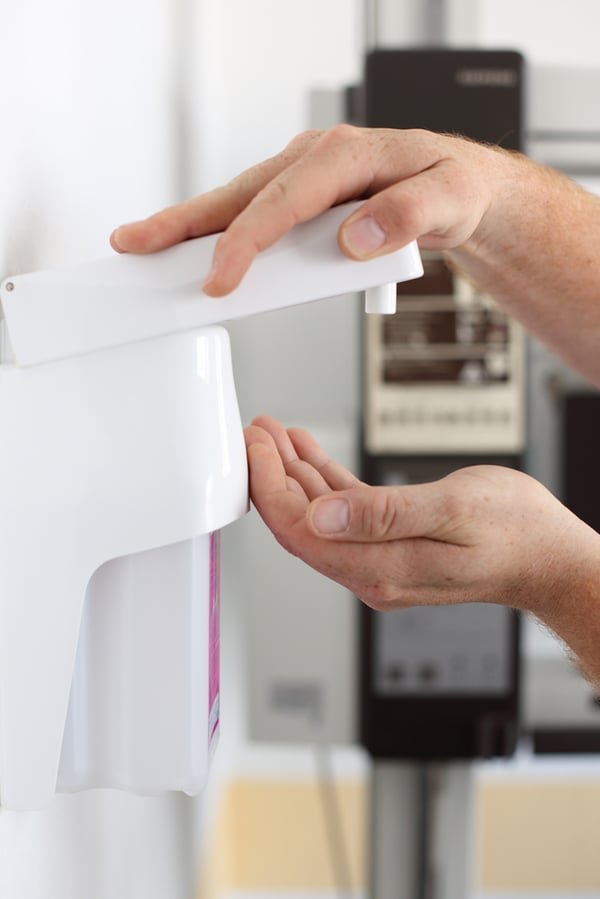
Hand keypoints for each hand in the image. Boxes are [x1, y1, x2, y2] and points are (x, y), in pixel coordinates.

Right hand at [110, 126, 512, 295]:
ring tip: (146, 247)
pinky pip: (252, 212)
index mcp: (346, 155)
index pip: (282, 201)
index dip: (245, 242)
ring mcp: (304, 176)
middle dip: (184, 222)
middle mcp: (316, 159)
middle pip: (239, 193)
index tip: (220, 279)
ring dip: (189, 226)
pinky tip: (193, 250)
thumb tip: (353, 237)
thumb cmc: (453, 190)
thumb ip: (407, 215)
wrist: (460, 191)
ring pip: (236, 200)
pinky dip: (217, 231)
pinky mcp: (302, 196)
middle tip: (137, 244)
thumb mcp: (448, 200)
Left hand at [244, 417, 598, 622]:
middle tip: (255, 433)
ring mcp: (380, 559)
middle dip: (271, 476)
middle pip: (300, 524)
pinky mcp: (391, 545)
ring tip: (273, 435)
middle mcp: (372, 570)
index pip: (299, 532)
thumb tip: (321, 516)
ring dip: (292, 474)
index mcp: (380, 567)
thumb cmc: (514, 532)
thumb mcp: (454, 510)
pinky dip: (322, 480)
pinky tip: (308, 454)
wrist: (547, 555)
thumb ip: (385, 514)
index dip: (268, 487)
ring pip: (318, 516)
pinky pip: (344, 512)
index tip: (255, 448)